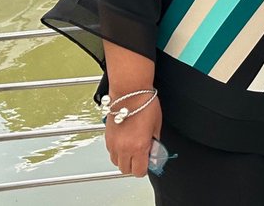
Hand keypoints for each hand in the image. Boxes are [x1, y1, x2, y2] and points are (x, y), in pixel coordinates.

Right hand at [102, 41, 159, 176]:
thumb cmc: (145, 104)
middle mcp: (123, 148)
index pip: (139, 171)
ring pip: (117, 162)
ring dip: (124, 159)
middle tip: (141, 156)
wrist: (130, 92)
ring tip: (132, 148)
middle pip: (126, 170)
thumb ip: (154, 142)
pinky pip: (111, 152)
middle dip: (134, 165)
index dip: (145, 168)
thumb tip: (154, 151)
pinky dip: (117, 151)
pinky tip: (125, 141)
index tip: (148, 162)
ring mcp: (113, 144)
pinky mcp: (107, 138)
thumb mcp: (156, 125)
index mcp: (139, 147)